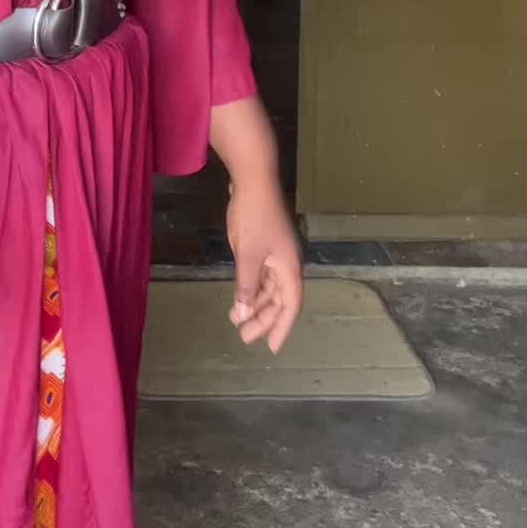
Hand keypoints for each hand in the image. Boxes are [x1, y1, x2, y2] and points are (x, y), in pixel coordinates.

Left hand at [226, 175, 302, 354]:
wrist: (253, 179)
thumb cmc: (253, 216)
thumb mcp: (248, 254)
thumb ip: (245, 286)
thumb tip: (242, 314)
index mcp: (289, 267)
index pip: (290, 306)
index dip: (282, 328)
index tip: (272, 348)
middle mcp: (286, 264)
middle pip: (278, 300)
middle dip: (263, 320)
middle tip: (244, 337)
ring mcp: (275, 254)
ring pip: (267, 288)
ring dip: (254, 305)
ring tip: (237, 321)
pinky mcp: (264, 246)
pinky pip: (260, 276)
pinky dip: (250, 289)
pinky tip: (237, 299)